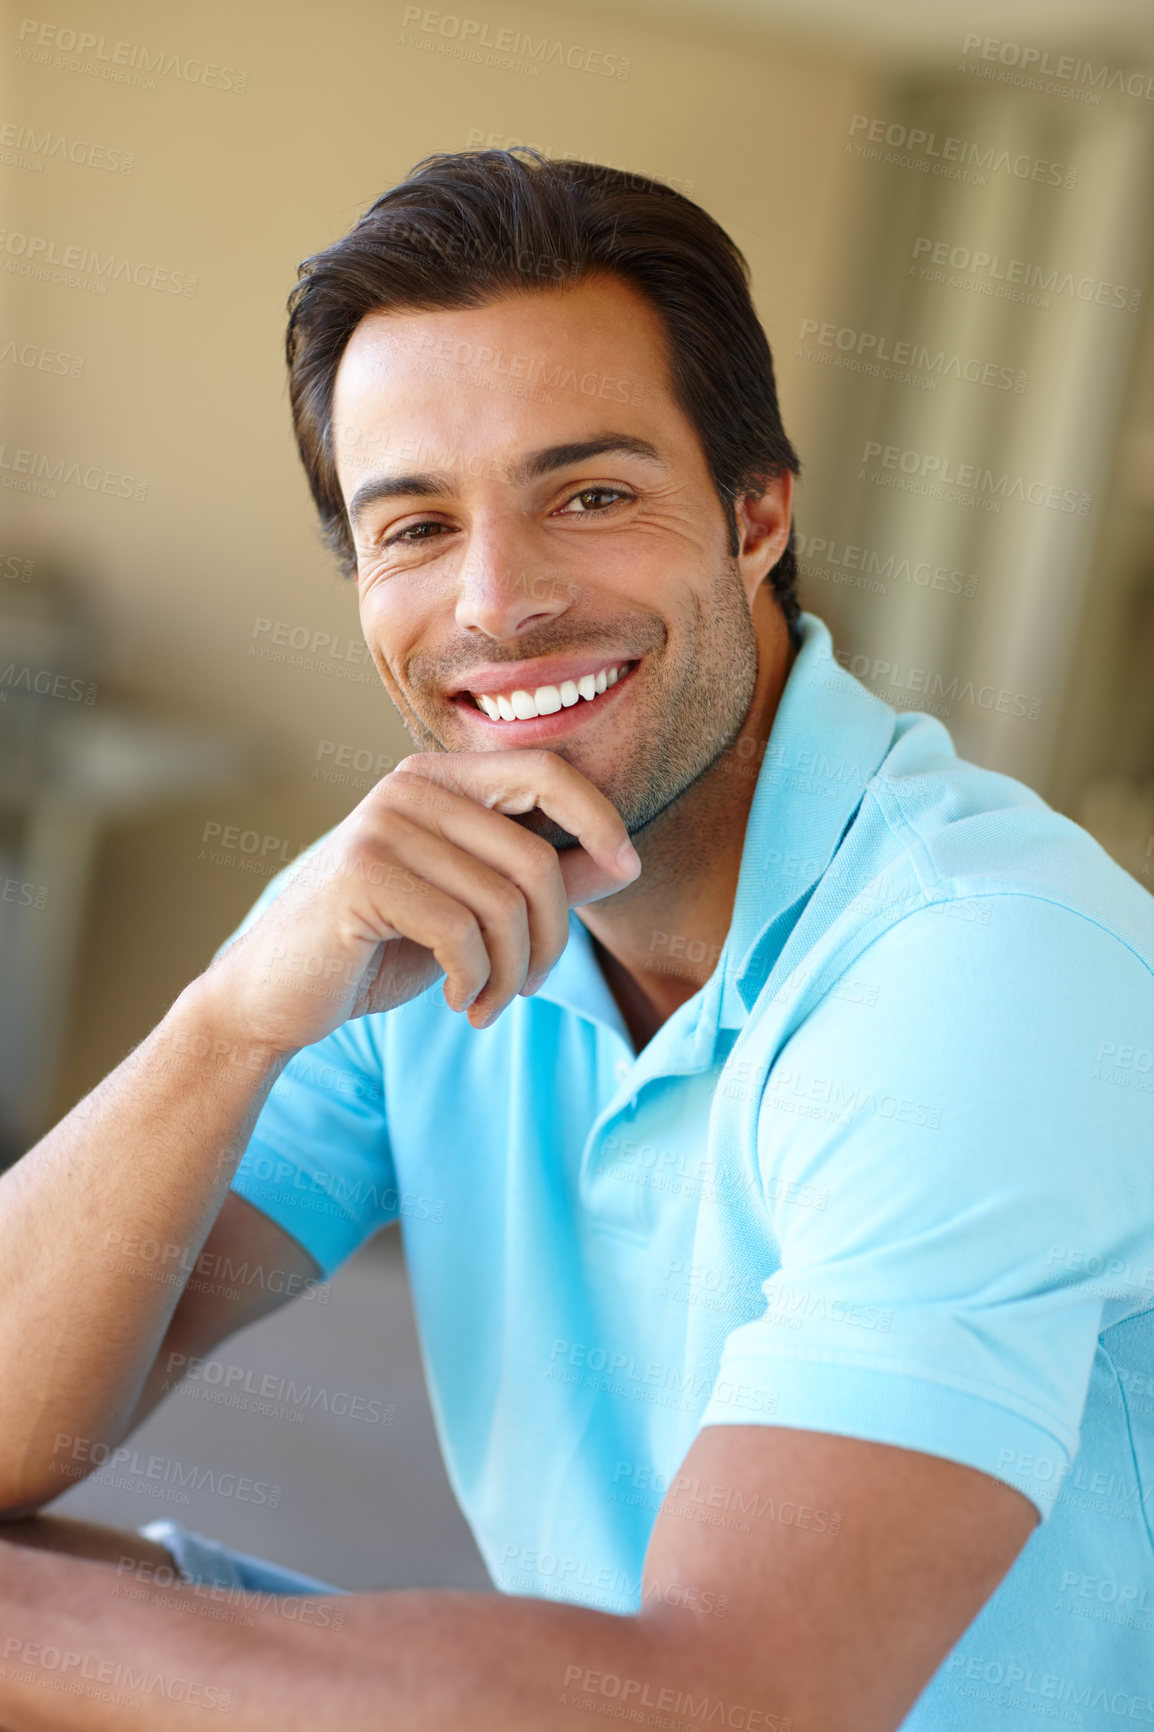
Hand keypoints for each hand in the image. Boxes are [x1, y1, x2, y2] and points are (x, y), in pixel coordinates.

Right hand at [196, 748, 640, 1055]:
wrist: (275, 995)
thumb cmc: (380, 948)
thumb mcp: (474, 908)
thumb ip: (546, 879)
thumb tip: (625, 858)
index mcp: (439, 779)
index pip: (546, 771)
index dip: (601, 817)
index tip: (628, 866)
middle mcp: (409, 788)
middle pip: (533, 859)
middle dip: (551, 940)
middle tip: (531, 985)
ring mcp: (381, 826)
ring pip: (503, 904)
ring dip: (512, 974)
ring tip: (491, 1002)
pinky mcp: (362, 876)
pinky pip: (462, 933)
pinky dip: (476, 982)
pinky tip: (460, 1002)